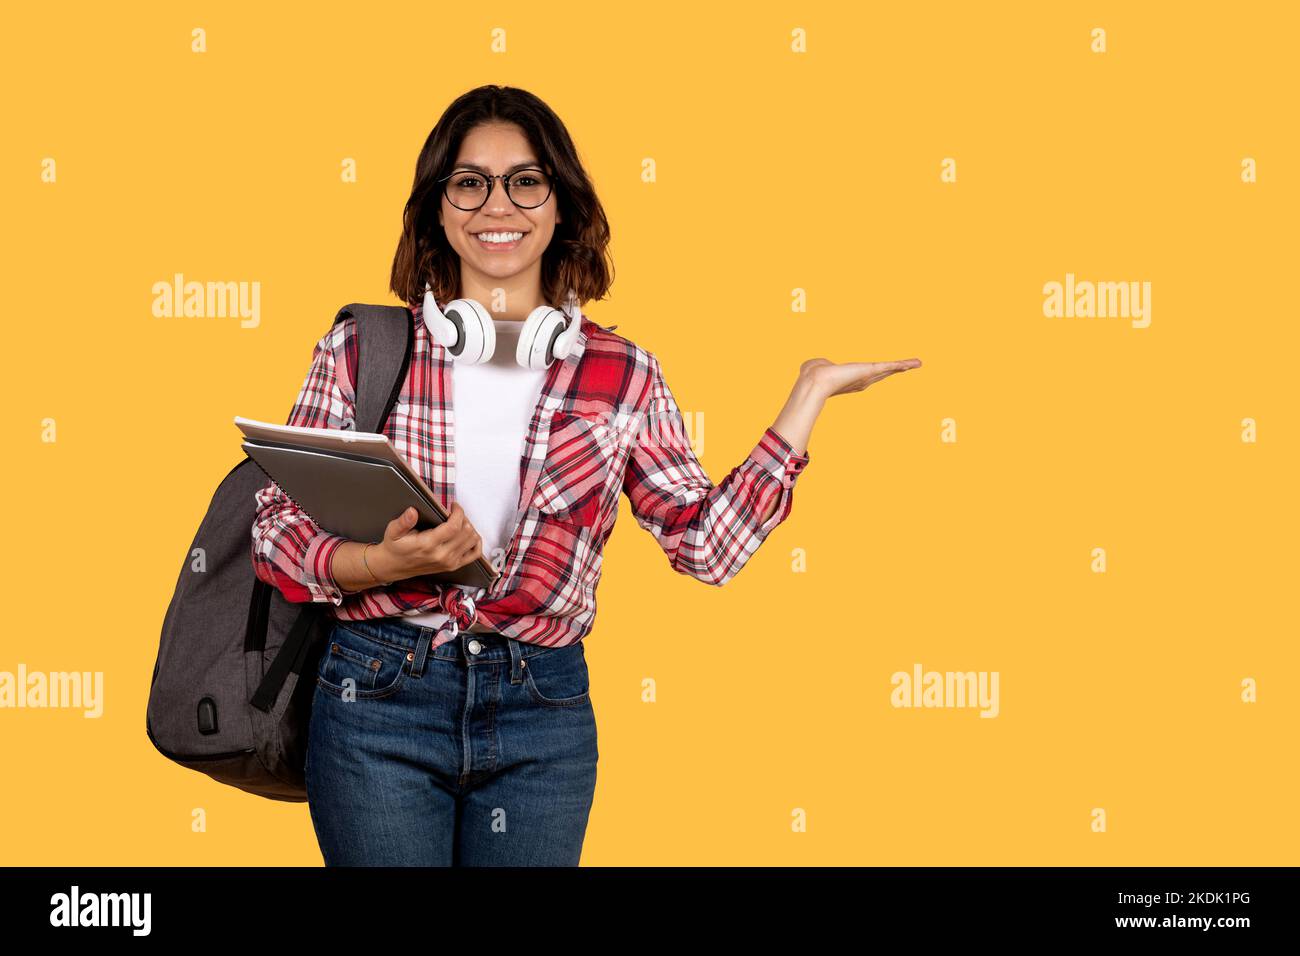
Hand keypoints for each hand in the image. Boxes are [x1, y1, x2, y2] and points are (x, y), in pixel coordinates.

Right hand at [369, 502, 483, 582]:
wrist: (394, 567)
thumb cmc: (395, 547)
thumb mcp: (393, 532)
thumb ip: (403, 522)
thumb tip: (412, 511)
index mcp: (428, 545)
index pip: (454, 526)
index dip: (459, 512)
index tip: (453, 506)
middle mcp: (442, 555)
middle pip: (467, 532)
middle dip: (463, 517)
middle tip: (454, 513)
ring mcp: (450, 562)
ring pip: (473, 540)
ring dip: (470, 528)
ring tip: (459, 522)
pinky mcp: (453, 566)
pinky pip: (475, 554)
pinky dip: (475, 542)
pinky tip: (467, 535)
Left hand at [800, 357, 921, 401]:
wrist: (816, 380)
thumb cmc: (814, 373)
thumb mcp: (818, 366)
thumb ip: (823, 364)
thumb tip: (822, 363)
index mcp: (852, 379)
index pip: (870, 374)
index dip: (881, 372)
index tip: (890, 369)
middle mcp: (863, 380)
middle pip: (884, 373)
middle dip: (897, 369)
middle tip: (911, 366)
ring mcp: (867, 376)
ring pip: (890, 369)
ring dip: (904, 366)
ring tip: (918, 363)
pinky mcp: (871, 370)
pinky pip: (890, 366)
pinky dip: (903, 364)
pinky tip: (914, 362)